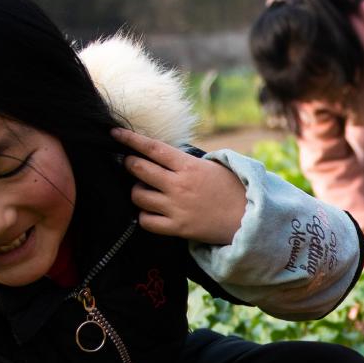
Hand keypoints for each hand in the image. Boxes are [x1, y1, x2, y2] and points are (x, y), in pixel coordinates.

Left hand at [116, 127, 245, 244]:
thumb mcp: (212, 166)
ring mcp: (176, 208)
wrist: (249, 219)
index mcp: (188, 166)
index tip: (114, 133)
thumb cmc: (232, 189)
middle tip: (130, 163)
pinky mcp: (177, 228)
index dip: (129, 139)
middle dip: (129, 164)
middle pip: (138, 169)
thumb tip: (162, 153)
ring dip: (137, 191)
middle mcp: (178, 185)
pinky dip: (144, 215)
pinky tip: (150, 211)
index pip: (151, 148)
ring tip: (144, 190)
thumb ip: (185, 160)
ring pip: (138, 195)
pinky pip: (146, 221)